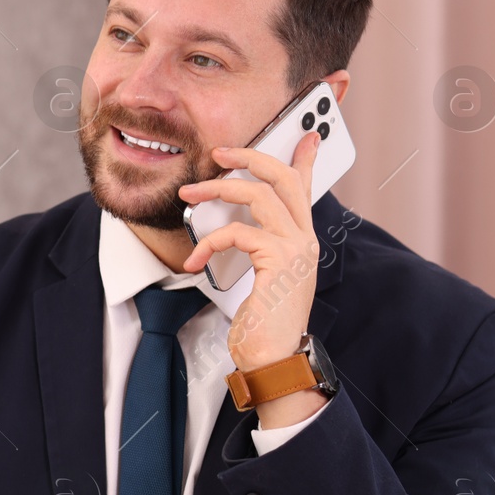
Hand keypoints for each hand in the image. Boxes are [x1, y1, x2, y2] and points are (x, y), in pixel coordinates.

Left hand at [179, 133, 325, 426]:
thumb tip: (231, 229)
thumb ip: (253, 250)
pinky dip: (210, 242)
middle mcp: (304, 239)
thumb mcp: (259, 279)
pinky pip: (238, 233)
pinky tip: (195, 262)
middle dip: (251, 157)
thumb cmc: (263, 325)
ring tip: (189, 195)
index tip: (305, 134)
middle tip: (221, 151)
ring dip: (218, 190)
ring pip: (259, 195)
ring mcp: (296, 248)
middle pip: (283, 178)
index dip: (304, 159)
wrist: (274, 360)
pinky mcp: (279, 261)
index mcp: (300, 241)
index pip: (305, 190)